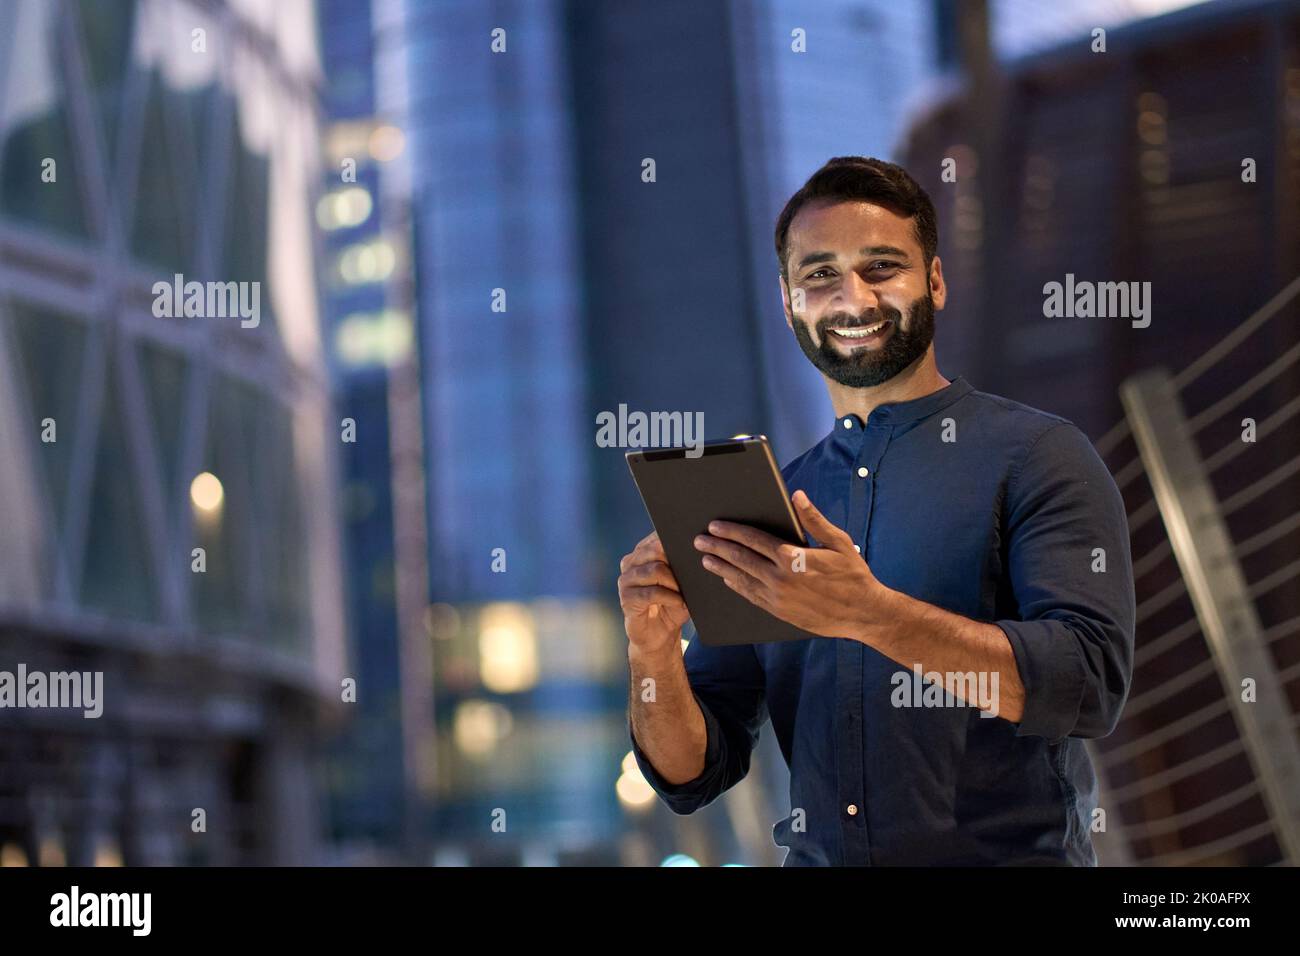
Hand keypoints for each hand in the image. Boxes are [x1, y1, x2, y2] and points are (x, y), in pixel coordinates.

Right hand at [618, 530, 690, 655]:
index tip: (693, 549)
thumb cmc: (672, 605)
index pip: (658, 536)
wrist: (658, 635)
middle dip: (678, 563)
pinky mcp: (626, 599)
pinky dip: (670, 598)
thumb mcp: (681, 582)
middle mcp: (630, 562)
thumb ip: (684, 565)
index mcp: (642, 552)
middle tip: (691, 577)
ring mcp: (626, 580)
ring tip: (685, 593)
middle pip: (657, 549)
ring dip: (676, 583)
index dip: (677, 541)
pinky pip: (652, 592)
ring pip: (656, 570)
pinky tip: (679, 603)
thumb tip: (700, 550)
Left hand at [693, 489, 891, 639]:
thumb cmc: (853, 574)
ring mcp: (778, 598)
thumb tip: (797, 495)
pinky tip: (726, 579)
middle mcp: (780, 578)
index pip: (753, 540)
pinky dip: (736, 586)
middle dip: (718, 547)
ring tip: (705, 559)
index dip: (731, 531)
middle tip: (700, 540)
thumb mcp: (838, 542)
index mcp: (792, 557)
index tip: (715, 525)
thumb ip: (813, 519)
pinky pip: (751, 596)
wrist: (863, 613)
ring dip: (721, 568)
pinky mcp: (779, 612)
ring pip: (741, 579)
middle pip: (741, 559)